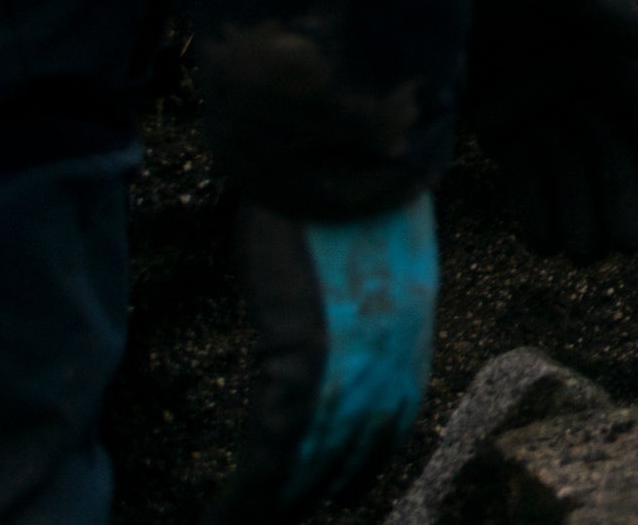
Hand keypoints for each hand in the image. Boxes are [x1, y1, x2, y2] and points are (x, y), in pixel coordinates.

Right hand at [216, 196, 436, 522]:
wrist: (341, 150)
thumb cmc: (344, 184)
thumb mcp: (373, 251)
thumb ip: (361, 297)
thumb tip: (334, 315)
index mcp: (410, 334)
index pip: (388, 424)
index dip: (357, 463)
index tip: (335, 491)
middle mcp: (392, 361)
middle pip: (353, 454)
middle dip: (315, 494)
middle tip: (285, 521)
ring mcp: (354, 365)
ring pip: (312, 463)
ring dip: (277, 506)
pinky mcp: (305, 362)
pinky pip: (275, 449)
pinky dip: (248, 493)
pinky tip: (227, 517)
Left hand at [466, 0, 637, 258]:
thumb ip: (598, 4)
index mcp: (603, 42)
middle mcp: (577, 79)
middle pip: (613, 148)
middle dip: (623, 196)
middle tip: (625, 244)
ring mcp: (538, 105)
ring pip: (573, 170)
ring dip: (582, 212)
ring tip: (581, 255)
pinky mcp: (499, 126)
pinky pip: (529, 174)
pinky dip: (538, 208)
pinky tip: (543, 242)